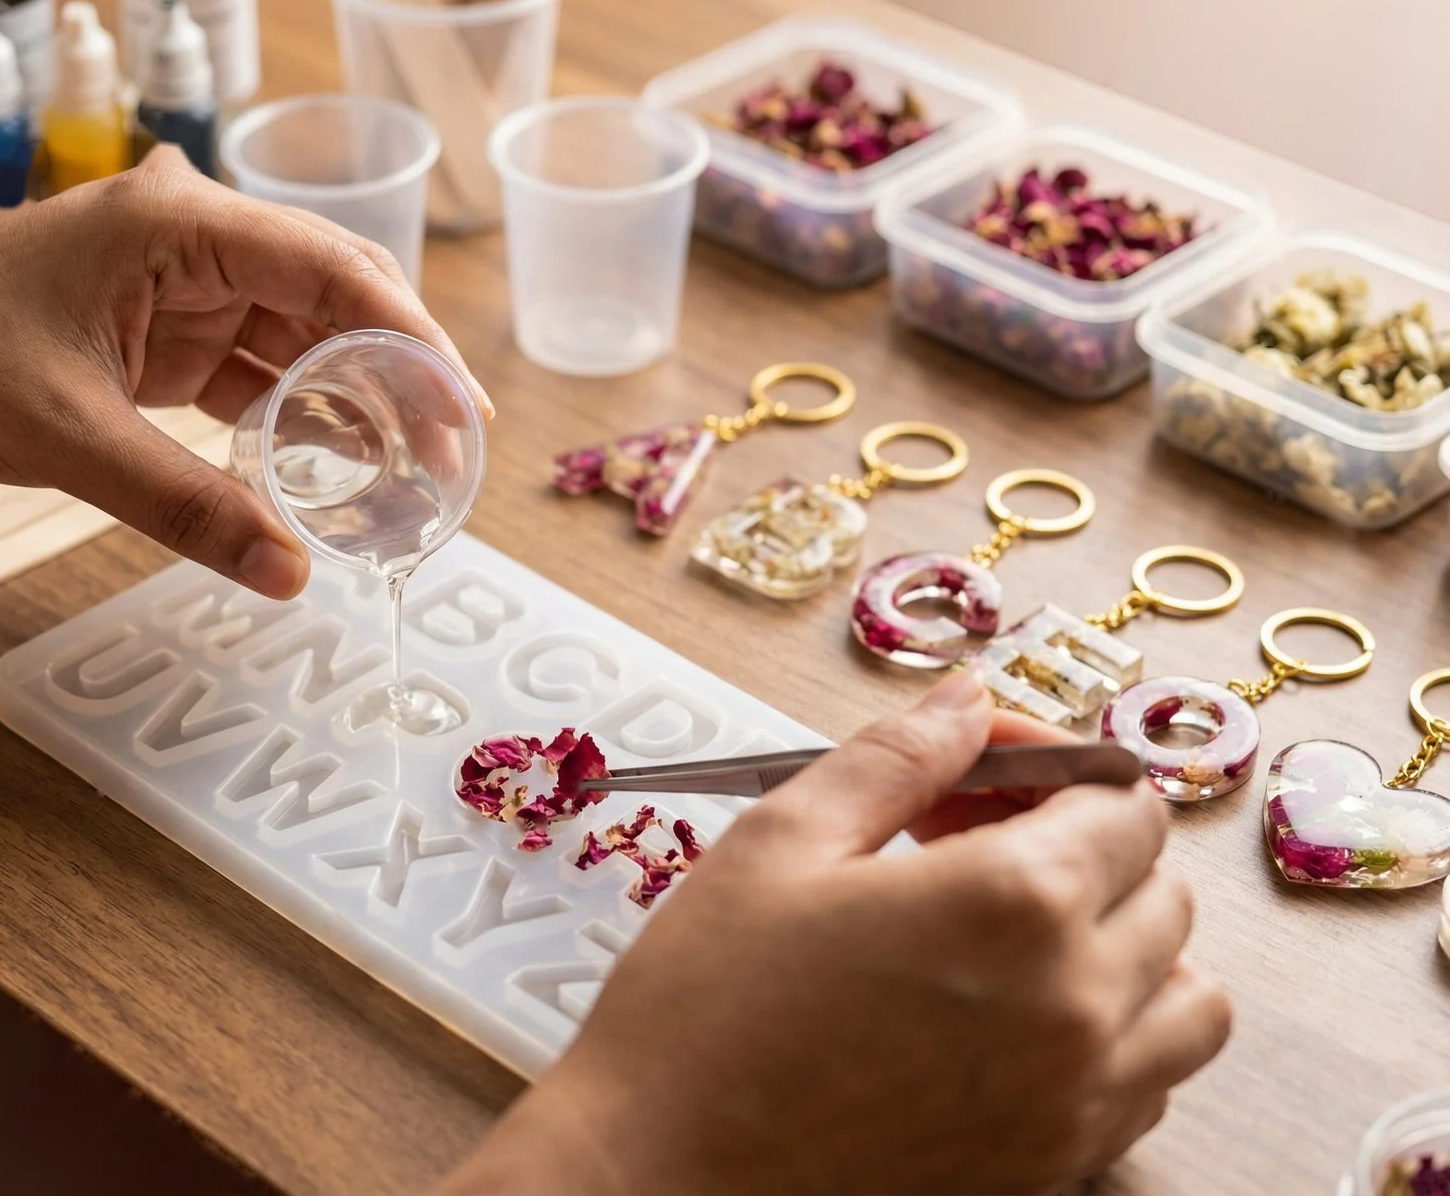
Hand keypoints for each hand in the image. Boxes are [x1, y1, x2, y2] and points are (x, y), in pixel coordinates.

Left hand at [0, 148, 487, 596]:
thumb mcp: (70, 438)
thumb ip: (187, 506)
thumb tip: (292, 576)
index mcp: (175, 222)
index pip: (328, 269)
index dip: (407, 338)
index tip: (461, 408)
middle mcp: (189, 240)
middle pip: (329, 295)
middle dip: (394, 369)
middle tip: (453, 446)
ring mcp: (175, 287)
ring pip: (297, 335)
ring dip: (350, 397)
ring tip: (410, 468)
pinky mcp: (158, 335)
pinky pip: (251, 371)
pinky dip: (292, 417)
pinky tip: (336, 465)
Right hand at [441, 673, 1228, 1195]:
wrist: (661, 1175)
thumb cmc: (703, 1013)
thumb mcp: (782, 842)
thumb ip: (896, 755)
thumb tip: (967, 699)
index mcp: (1013, 903)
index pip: (1122, 800)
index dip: (1048, 763)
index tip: (978, 767)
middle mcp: (1075, 1005)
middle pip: (1162, 888)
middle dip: (1078, 843)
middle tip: (964, 842)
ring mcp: (1077, 1102)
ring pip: (1186, 997)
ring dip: (1123, 945)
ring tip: (1012, 935)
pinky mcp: (1056, 1169)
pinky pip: (1149, 1087)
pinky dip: (1114, 1038)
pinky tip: (1010, 1019)